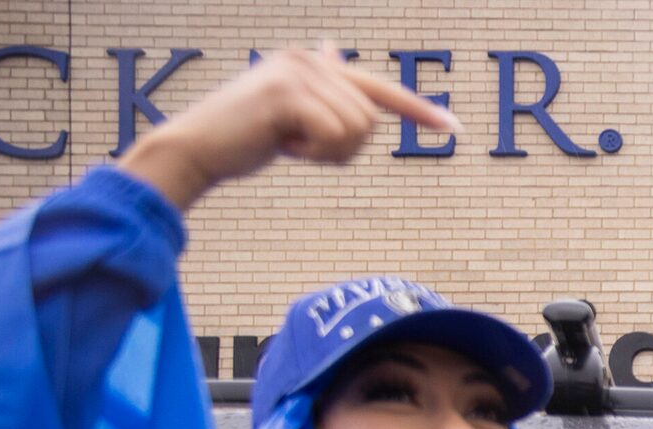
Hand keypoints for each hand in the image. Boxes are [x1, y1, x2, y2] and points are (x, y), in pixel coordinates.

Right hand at [118, 46, 456, 211]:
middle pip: (370, 119)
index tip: (454, 128)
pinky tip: (281, 146)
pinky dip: (314, 155)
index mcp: (313, 63)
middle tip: (299, 147)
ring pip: (358, 130)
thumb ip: (318, 87)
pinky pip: (336, 136)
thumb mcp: (289, 109)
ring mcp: (298, 73)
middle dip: (343, 149)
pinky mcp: (288, 93)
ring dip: (328, 153)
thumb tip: (334, 48)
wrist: (197, 150)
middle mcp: (307, 60)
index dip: (418, 109)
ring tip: (288, 144)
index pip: (379, 89)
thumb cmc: (245, 136)